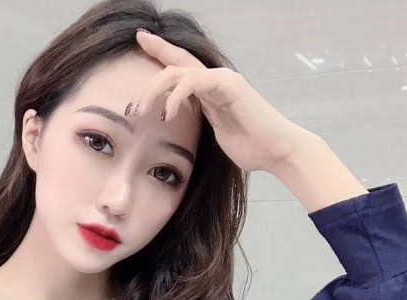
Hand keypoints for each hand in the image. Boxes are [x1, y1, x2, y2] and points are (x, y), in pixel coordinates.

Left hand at [130, 31, 313, 173]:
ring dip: (153, 91)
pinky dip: (175, 97)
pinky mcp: (228, 85)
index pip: (180, 66)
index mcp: (209, 91)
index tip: (140, 40)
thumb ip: (196, 127)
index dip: (160, 50)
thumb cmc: (249, 148)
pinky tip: (167, 116)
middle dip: (147, 82)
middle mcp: (214, 80)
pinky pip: (192, 82)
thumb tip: (175, 135)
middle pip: (173, 66)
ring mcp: (221, 80)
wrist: (276, 151)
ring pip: (177, 72)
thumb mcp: (213, 136)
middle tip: (131, 107)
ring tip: (140, 112)